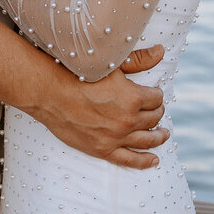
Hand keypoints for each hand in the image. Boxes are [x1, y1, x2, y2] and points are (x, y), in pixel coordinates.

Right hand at [25, 46, 169, 169]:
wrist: (49, 93)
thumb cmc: (77, 73)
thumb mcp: (111, 64)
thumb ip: (139, 60)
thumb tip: (161, 51)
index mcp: (133, 98)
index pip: (156, 98)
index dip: (156, 95)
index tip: (153, 93)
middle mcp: (129, 120)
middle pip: (153, 118)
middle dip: (157, 113)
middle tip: (156, 110)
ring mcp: (116, 137)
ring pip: (147, 140)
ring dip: (158, 137)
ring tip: (163, 134)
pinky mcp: (103, 150)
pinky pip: (129, 160)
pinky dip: (144, 161)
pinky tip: (154, 160)